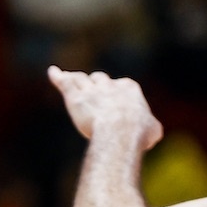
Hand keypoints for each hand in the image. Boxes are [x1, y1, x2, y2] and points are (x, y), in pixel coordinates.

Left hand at [47, 66, 163, 150]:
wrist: (119, 133)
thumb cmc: (139, 134)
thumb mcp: (153, 130)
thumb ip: (150, 125)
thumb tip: (152, 129)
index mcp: (130, 88)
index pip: (123, 85)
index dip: (119, 93)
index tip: (118, 103)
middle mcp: (110, 85)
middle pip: (101, 79)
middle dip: (98, 84)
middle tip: (94, 93)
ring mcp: (91, 90)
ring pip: (81, 78)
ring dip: (76, 79)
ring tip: (70, 77)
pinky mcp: (75, 96)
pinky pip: (65, 82)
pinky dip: (58, 76)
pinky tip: (53, 72)